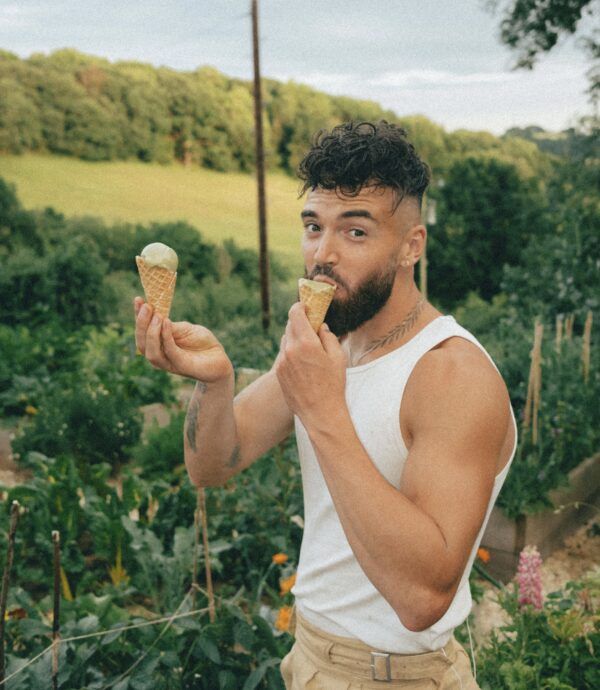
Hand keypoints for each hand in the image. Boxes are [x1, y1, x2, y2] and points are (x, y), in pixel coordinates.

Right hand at [134, 297, 233, 382]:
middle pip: (142, 342)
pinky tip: (166, 322)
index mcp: (158, 345)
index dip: (138, 315)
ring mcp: (169, 363)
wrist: (220, 359)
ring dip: (151, 332)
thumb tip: (156, 316)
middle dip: (142, 323)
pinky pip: (170, 351)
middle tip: (147, 306)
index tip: (138, 299)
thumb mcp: (185, 330)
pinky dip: (166, 337)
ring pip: (151, 352)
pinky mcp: (182, 366)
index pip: (142, 331)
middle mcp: (160, 355)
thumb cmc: (202, 344)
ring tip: (157, 316)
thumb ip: (171, 326)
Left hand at [275, 302, 347, 426]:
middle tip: (311, 326)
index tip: (307, 307)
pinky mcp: (279, 372)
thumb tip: (320, 326)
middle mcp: (290, 350)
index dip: (300, 306)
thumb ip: (328, 337)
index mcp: (306, 343)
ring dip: (295, 338)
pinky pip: (283, 354)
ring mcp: (282, 362)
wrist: (320, 412)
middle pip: (289, 325)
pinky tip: (304, 362)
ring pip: (285, 340)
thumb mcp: (338, 357)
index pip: (295, 313)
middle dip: (300, 322)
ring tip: (309, 347)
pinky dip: (291, 352)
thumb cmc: (333, 385)